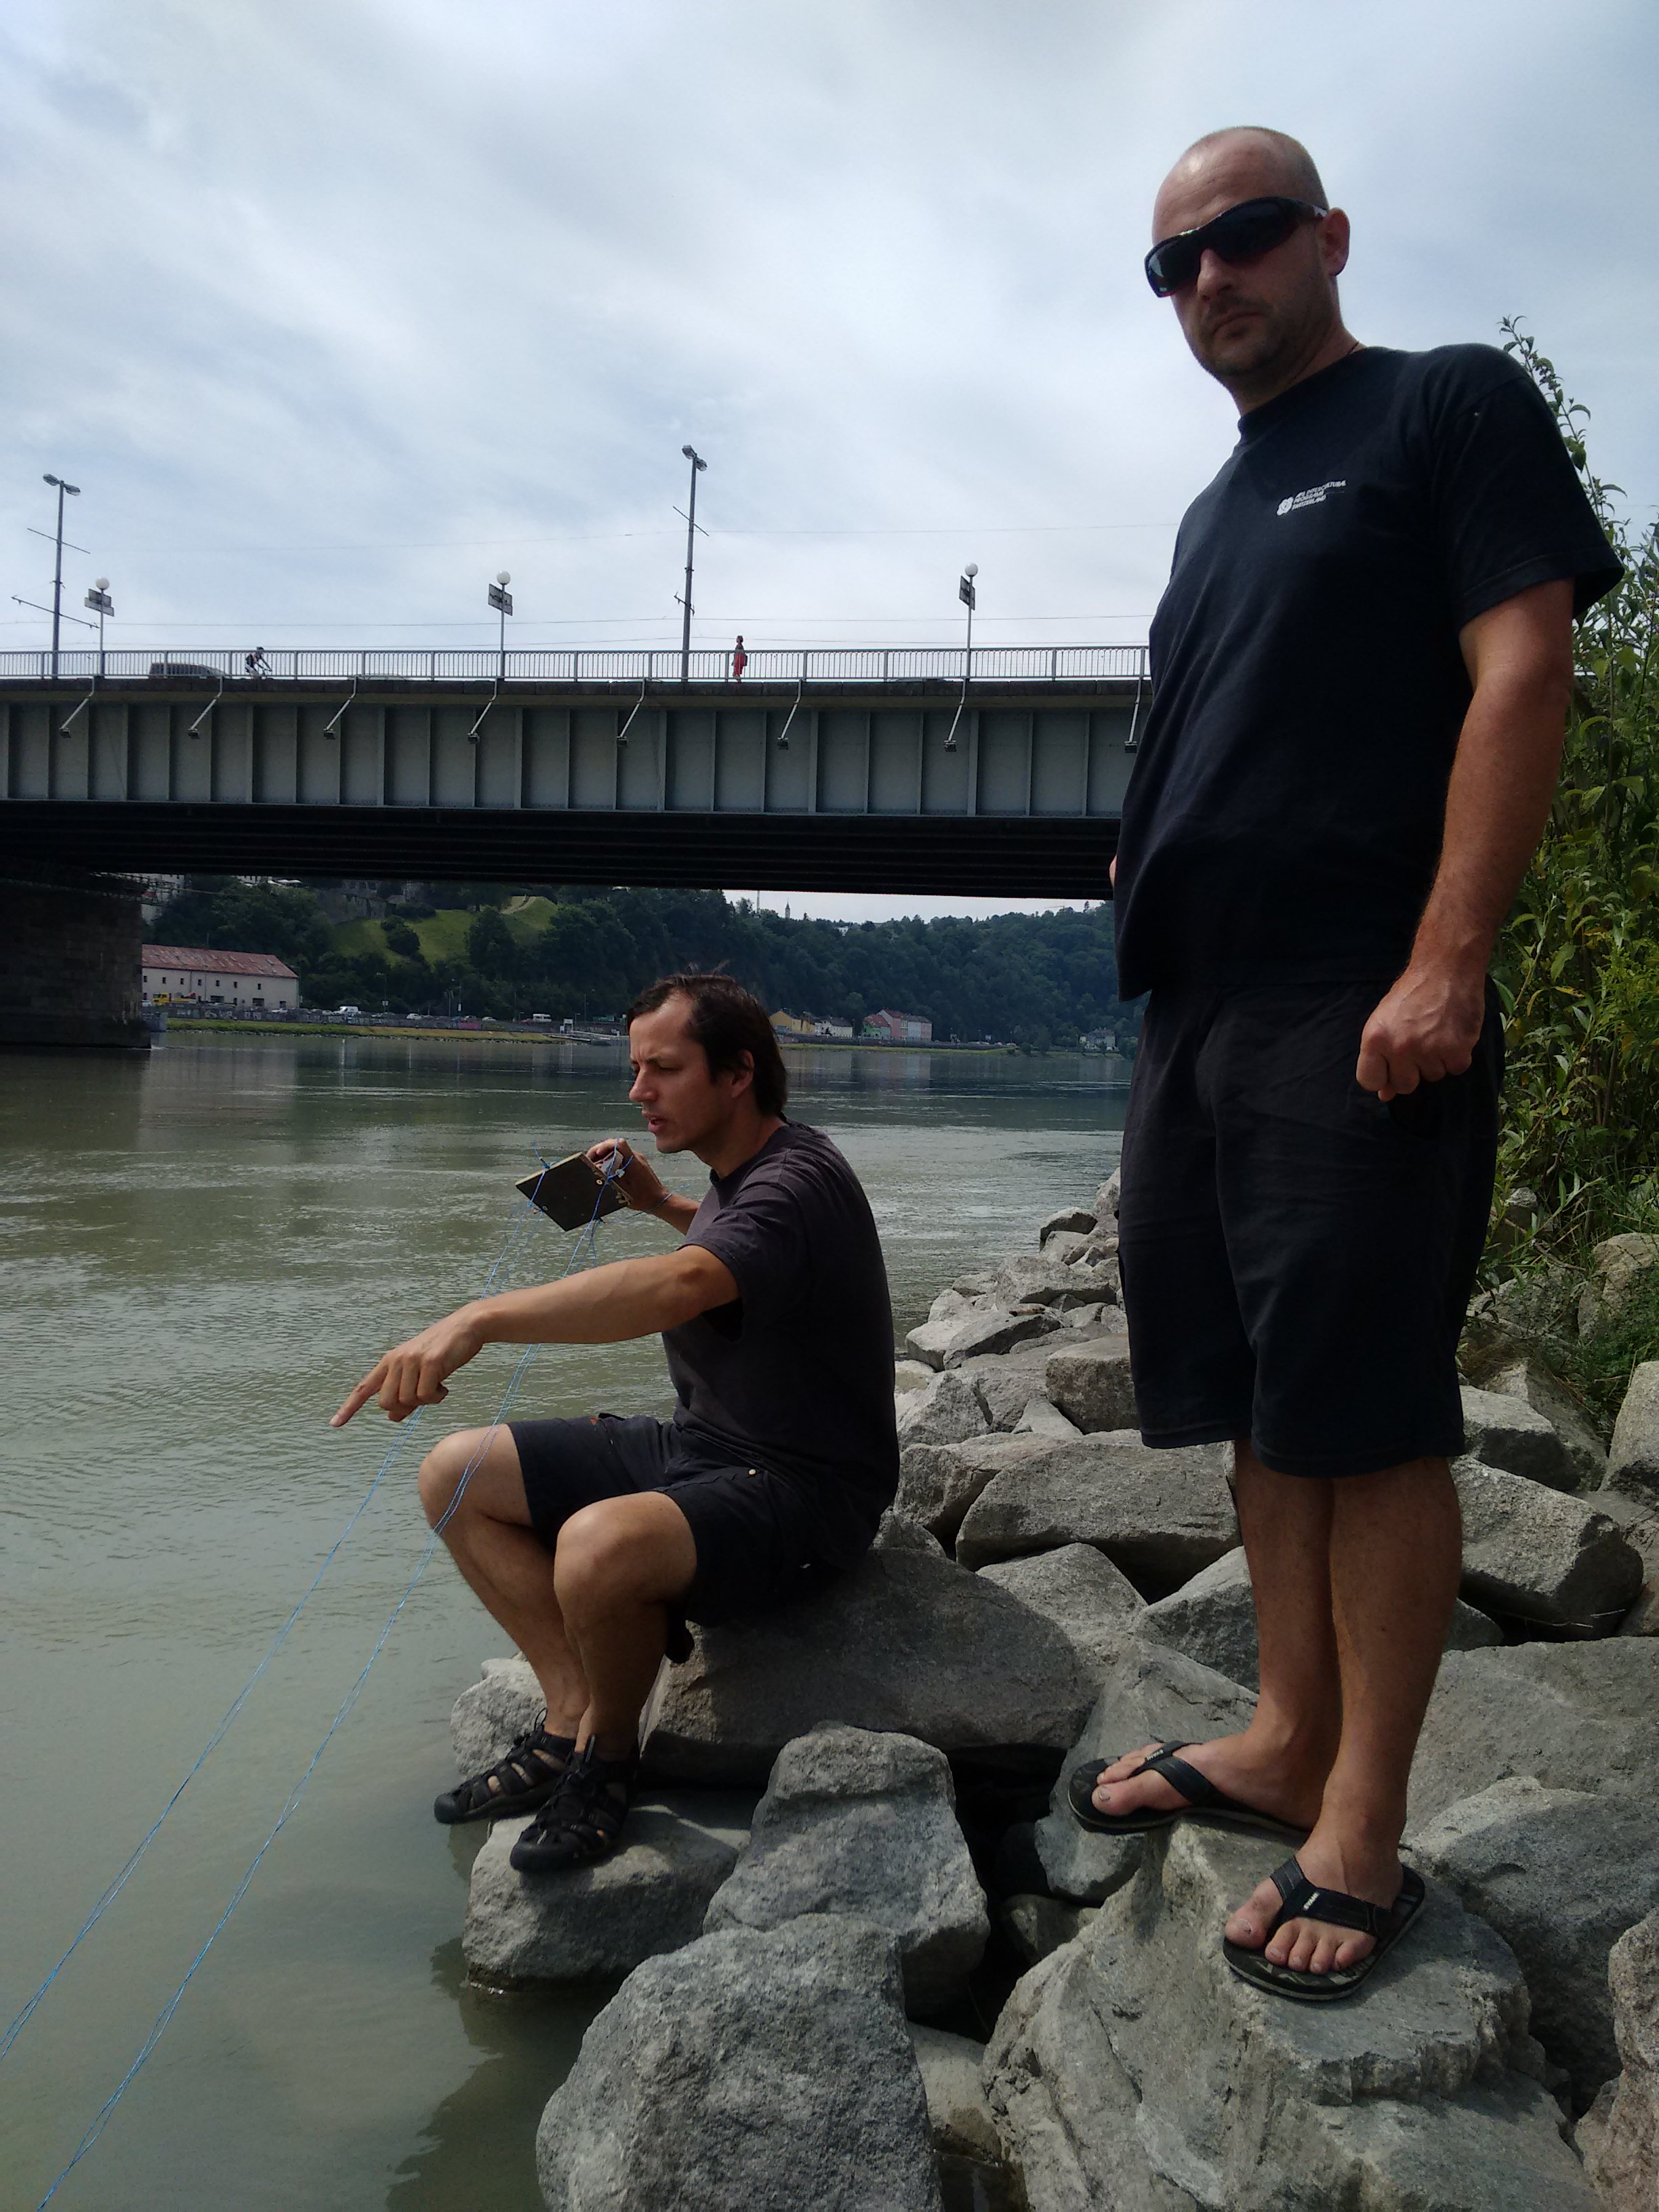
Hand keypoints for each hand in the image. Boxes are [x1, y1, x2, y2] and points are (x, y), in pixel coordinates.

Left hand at [330, 1306, 485, 1426]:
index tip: (334, 1424)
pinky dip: (437, 1397)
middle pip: (386, 1402)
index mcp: (390, 1361)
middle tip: (424, 1397)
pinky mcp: (430, 1363)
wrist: (467, 1326)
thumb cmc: (444, 1350)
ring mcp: (412, 1360)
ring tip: (438, 1387)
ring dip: (425, 1402)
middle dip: (405, 1407)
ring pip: (407, 1400)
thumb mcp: (420, 1371)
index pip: (364, 1387)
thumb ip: (404, 1394)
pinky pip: (426, 1395)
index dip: (349, 1407)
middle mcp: (396, 1360)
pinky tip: (445, 1386)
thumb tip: (392, 1417)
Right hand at [586, 1136, 668, 1215]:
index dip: (605, 1146)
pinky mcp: (638, 1163)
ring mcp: (638, 1159)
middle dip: (601, 1150)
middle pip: (616, 1144)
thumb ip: (609, 1178)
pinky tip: (606, 1168)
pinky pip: (623, 1155)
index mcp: (633, 1161)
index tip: (597, 1155)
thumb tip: (597, 1168)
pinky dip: (612, 1159)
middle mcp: (636, 1157)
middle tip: (590, 1160)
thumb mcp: (623, 1190)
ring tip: (595, 1164)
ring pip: (618, 1149)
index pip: (619, 1143)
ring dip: (606, 1155)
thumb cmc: (643, 1198)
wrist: (659, 1200)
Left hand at [1355, 962, 1484, 1100]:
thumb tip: (1385, 1094)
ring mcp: (1429, 1050)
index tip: (1391, 1067)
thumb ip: (1380, 1056)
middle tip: (1419, 1044)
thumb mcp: (1384, 1020)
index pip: (1370, 1081)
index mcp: (1375, 1039)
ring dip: (1436, 1061)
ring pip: (1432, 1077)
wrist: (1446, 969)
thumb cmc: (1412, 993)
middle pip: (1404, 1086)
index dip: (1382, 1077)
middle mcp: (1400, 1047)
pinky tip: (1453, 1033)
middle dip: (1412, 1071)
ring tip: (1437, 1032)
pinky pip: (1455, 1069)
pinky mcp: (1457, 1051)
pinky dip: (1457, 1056)